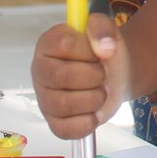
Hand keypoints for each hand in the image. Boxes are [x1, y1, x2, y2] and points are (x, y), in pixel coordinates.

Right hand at [32, 14, 128, 138]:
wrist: (115, 76)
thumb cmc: (104, 53)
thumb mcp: (107, 31)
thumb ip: (102, 28)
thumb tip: (104, 47)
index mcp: (49, 43)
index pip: (64, 45)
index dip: (88, 51)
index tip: (98, 52)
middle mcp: (41, 70)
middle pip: (62, 76)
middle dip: (93, 76)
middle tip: (102, 74)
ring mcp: (44, 98)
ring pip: (63, 105)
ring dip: (93, 99)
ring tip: (100, 91)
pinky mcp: (54, 122)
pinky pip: (65, 129)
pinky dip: (87, 122)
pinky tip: (94, 111)